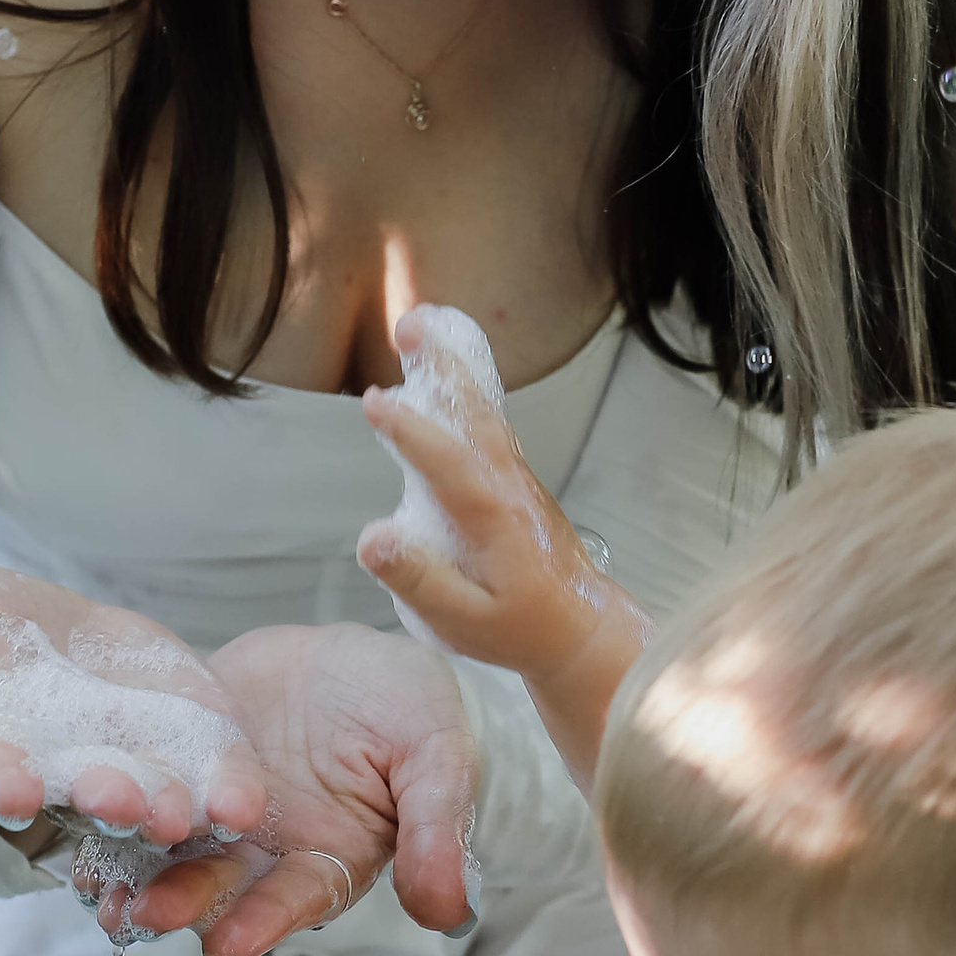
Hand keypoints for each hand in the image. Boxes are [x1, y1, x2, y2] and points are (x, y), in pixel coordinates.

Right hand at [0, 565, 267, 850]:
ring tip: (182, 815)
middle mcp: (68, 778)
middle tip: (117, 800)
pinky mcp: (197, 760)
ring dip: (169, 813)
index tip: (9, 787)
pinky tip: (247, 806)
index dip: (1, 775)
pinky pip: (217, 785)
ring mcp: (138, 776)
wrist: (59, 646)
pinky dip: (231, 796)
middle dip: (100, 798)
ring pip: (155, 804)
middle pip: (84, 793)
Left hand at [119, 621, 481, 955]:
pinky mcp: (177, 763)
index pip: (298, 897)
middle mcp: (266, 848)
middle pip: (222, 885)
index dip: (265, 920)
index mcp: (331, 855)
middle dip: (183, 901)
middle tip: (141, 914)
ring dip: (135, 872)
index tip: (227, 943)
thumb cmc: (408, 702)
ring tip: (96, 887)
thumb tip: (447, 910)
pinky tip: (72, 816)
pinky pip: (143, 787)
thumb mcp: (439, 752)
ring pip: (172, 850)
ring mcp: (217, 809)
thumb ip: (437, 827)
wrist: (348, 646)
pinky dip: (108, 809)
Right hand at [358, 308, 651, 792]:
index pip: (448, 462)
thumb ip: (420, 581)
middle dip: (441, 366)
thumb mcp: (464, 621)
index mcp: (495, 517)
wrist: (582, 631)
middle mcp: (509, 486)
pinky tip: (444, 376)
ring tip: (418, 331)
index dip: (411, 430)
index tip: (375, 402)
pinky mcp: (516, 483)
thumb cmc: (521, 631)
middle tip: (408, 325)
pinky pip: (488, 425)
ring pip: (484, 412)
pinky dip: (465, 392)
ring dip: (451, 369)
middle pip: (475, 415)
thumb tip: (373, 539)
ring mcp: (517, 479)